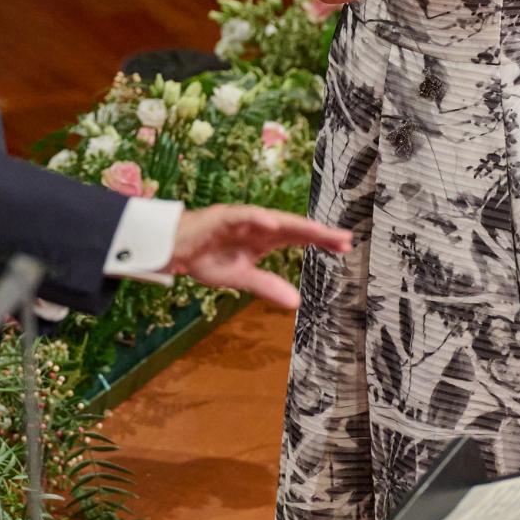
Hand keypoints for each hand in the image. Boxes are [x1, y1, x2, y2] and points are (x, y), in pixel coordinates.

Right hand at [169, 205, 351, 309]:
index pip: (298, 238)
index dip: (321, 241)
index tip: (347, 247)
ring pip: (275, 218)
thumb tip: (297, 303)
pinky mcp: (222, 218)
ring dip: (297, 224)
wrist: (172, 249)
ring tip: (320, 231)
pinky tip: (275, 224)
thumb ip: (267, 286)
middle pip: (294, 227)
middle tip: (346, 239)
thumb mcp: (241, 278)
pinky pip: (244, 216)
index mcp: (264, 239)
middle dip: (319, 233)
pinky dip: (259, 218)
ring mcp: (241, 220)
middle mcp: (258, 225)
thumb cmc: (207, 258)